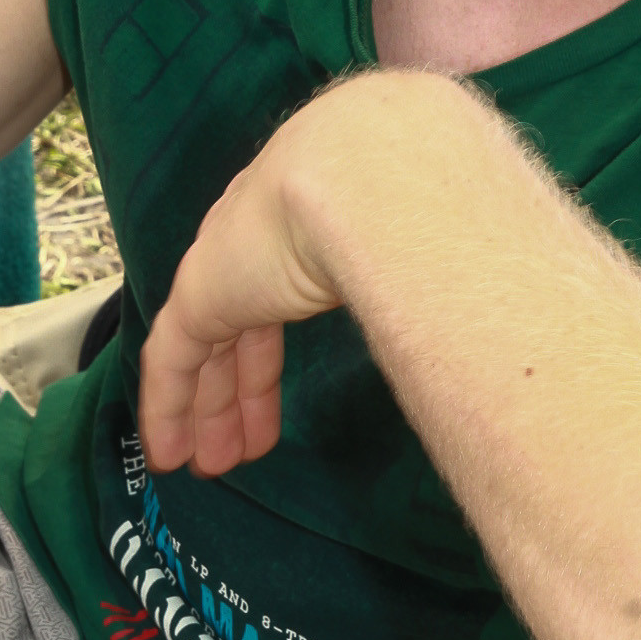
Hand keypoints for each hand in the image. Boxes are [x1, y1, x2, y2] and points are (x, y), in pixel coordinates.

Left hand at [136, 69, 472, 478]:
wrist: (368, 173)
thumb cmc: (412, 199)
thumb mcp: (418, 240)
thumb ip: (422, 273)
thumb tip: (476, 309)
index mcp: (306, 219)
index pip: (278, 297)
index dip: (270, 355)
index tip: (274, 405)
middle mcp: (260, 236)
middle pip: (240, 327)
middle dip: (238, 391)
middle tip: (239, 448)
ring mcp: (226, 262)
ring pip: (204, 348)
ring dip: (207, 410)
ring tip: (210, 465)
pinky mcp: (199, 293)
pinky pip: (171, 360)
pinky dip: (166, 408)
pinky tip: (165, 453)